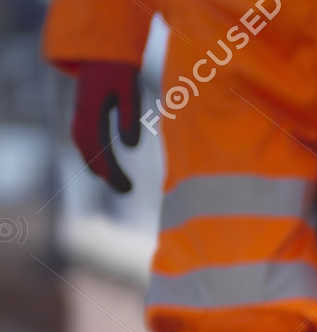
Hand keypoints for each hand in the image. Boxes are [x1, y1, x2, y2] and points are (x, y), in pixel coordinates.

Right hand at [71, 61, 140, 192]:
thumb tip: (130, 146)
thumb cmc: (120, 69)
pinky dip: (91, 151)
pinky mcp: (83, 109)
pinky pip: (83, 135)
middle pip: (89, 149)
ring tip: (114, 181)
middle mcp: (81, 112)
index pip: (97, 146)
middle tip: (126, 191)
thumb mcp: (130, 90)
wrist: (103, 48)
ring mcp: (80, 110)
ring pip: (83, 143)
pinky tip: (101, 163)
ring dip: (96, 163)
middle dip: (106, 172)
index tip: (125, 186)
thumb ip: (130, 116)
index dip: (110, 168)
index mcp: (91, 109)